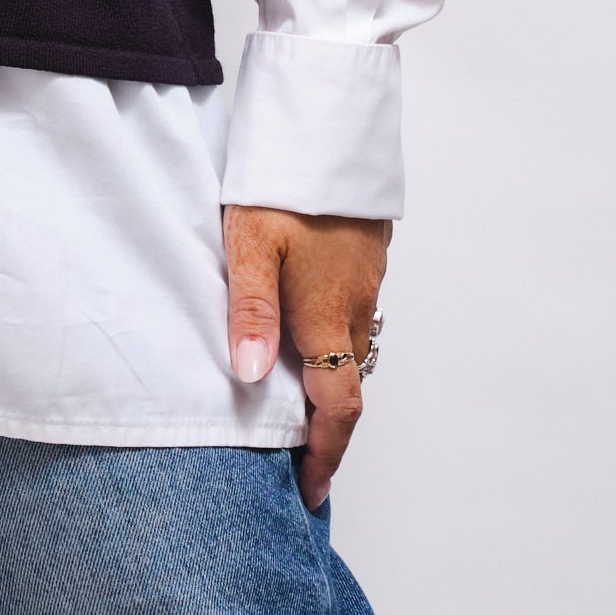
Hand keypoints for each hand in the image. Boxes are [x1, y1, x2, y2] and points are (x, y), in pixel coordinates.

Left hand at [223, 203, 390, 509]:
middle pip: (348, 384)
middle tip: (293, 457)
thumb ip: (251, 313)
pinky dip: (332, 340)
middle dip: (327, 428)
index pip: (339, 408)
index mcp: (326, 315)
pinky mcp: (365, 254)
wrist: (327, 123)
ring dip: (330, 382)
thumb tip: (252, 379)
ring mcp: (366, 280)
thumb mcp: (249, 246)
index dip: (326, 456)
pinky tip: (302, 330)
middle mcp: (354, 306)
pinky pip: (352, 314)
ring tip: (292, 403)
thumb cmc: (282, 182)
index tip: (309, 490)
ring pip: (351, 347)